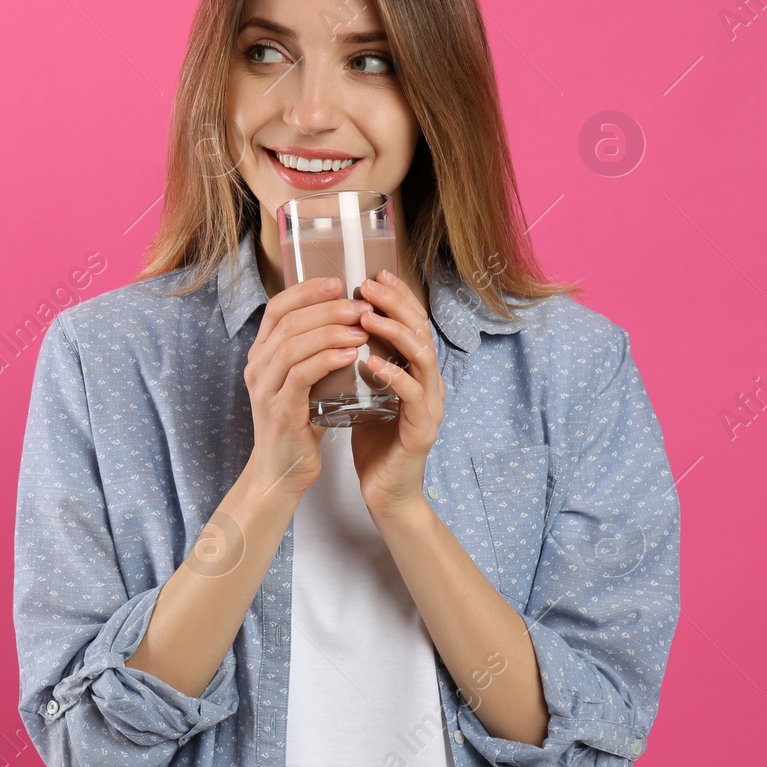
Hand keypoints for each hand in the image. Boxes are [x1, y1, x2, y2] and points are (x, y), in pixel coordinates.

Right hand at [243, 275, 372, 504]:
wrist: (281, 471)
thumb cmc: (299, 423)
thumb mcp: (304, 381)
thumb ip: (315, 353)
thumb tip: (350, 319)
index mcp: (261, 354)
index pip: (277, 308)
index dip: (307, 290)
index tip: (339, 282)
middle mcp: (256, 366)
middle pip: (288, 321)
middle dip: (327, 308)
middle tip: (360, 305)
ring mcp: (264, 388)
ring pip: (292, 344)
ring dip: (330, 330)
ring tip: (361, 327)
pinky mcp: (279, 410)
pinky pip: (300, 375)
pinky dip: (326, 359)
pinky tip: (349, 353)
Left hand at [350, 269, 445, 518]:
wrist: (385, 491)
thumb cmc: (374, 441)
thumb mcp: (364, 392)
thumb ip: (360, 363)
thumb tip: (336, 329)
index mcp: (415, 372)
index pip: (411, 324)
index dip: (397, 297)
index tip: (374, 275)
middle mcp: (429, 383)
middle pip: (421, 331)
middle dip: (396, 304)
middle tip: (370, 286)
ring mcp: (429, 405)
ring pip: (423, 357)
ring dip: (395, 333)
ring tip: (369, 317)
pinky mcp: (422, 429)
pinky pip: (413, 395)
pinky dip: (394, 375)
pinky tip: (372, 363)